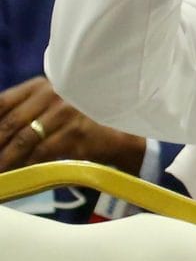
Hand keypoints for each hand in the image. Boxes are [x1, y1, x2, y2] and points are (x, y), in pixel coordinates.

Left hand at [0, 75, 146, 174]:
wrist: (120, 133)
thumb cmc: (80, 121)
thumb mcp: (52, 106)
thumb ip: (24, 112)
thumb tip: (0, 132)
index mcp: (42, 85)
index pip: (3, 101)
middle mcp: (54, 94)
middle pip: (10, 121)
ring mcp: (66, 113)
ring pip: (24, 140)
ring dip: (5, 159)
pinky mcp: (76, 134)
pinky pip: (42, 153)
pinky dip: (25, 166)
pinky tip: (17, 175)